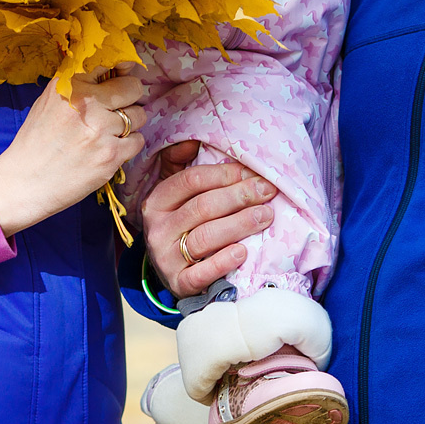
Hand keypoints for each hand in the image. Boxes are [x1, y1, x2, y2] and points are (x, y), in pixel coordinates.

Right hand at [0, 69, 145, 237]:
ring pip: (139, 114)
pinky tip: (111, 148)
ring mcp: (100, 129)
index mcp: (69, 84)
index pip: (109, 61)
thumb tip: (114, 69)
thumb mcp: (48, 100)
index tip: (121, 74)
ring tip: (111, 132)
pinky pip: (138, 140)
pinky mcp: (111, 155)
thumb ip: (77, 83)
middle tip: (118, 108)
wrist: (25, 182)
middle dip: (129, 96)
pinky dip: (129, 145)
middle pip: (132, 87)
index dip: (120, 68)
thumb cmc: (37, 141)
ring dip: (131, 123)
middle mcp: (86, 102)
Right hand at [140, 139, 276, 297]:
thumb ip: (179, 165)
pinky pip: (201, 273)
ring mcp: (166, 258)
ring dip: (240, 224)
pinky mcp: (179, 284)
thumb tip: (192, 140)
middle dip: (240, 196)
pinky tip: (243, 252)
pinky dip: (223, 262)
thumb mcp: (174, 195)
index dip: (224, 174)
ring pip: (205, 237)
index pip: (191, 181)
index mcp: (157, 201)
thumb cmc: (181, 226)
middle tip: (267, 191)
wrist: (172, 274)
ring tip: (266, 216)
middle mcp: (158, 229)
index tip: (252, 171)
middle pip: (203, 207)